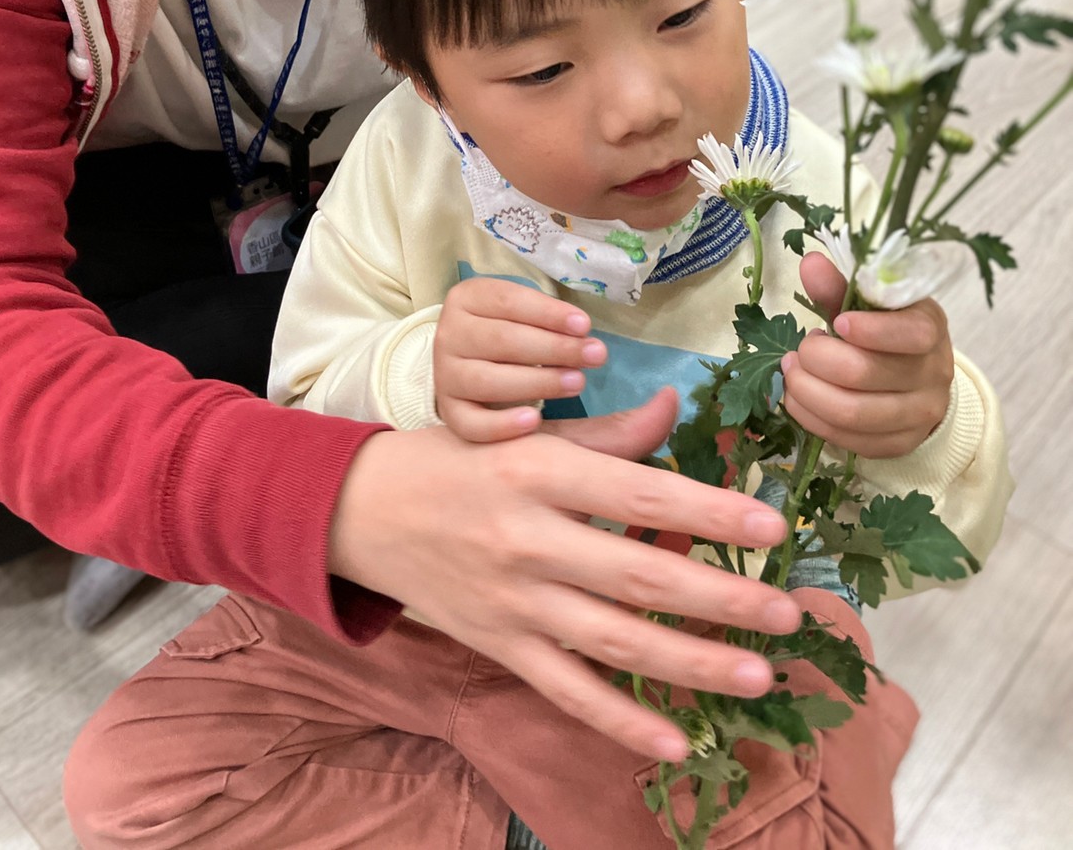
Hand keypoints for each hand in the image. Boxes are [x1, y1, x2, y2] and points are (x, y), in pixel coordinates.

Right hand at [328, 387, 801, 761]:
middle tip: (788, 612)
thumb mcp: (526, 435)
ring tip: (758, 674)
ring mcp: (513, 602)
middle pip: (636, 576)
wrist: (362, 511)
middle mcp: (528, 539)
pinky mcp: (499, 646)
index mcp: (539, 472)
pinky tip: (676, 742)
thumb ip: (607, 433)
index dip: (708, 512)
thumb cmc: (456, 461)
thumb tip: (678, 408)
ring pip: (612, 641)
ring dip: (690, 663)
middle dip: (719, 598)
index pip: (637, 495)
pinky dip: (620, 719)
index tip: (772, 526)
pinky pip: (566, 691)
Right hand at [434, 278, 606, 440]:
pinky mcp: (449, 410)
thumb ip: (547, 318)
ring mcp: (445, 375)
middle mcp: (449, 334)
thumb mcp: (522, 311)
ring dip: (538, 382)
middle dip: (554, 348)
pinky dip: (501, 425)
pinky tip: (535, 421)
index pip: (508, 302)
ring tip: (577, 382)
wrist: (470, 360)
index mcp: (467, 298)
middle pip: (502, 340)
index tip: (585, 326)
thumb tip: (582, 332)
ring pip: (488, 381)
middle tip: (595, 355)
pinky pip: (470, 424)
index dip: (548, 313)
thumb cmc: (508, 331)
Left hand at [782, 253, 953, 458]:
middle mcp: (934, 373)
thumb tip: (810, 263)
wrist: (919, 379)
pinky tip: (798, 400)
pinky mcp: (900, 444)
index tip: (837, 323)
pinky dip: (813, 420)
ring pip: (853, 414)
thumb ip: (840, 286)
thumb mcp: (870, 303)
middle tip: (799, 350)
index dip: (870, 330)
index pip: (911, 334)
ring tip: (791, 373)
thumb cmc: (887, 330)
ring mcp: (920, 414)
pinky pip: (851, 441)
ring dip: (807, 392)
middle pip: (865, 374)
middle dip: (817, 360)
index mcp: (930, 327)